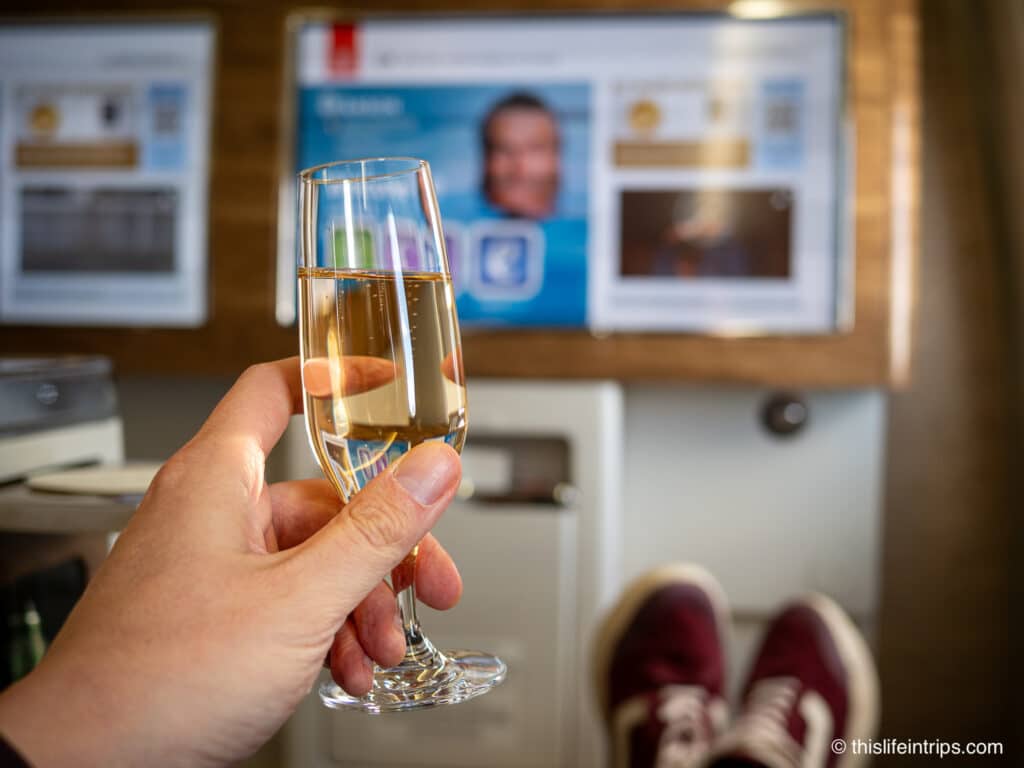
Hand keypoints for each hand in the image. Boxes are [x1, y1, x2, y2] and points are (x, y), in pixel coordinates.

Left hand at [0, 358, 462, 766]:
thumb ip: (375, 530)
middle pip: (323, 499)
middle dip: (385, 549)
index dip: (336, 379)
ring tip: (378, 650)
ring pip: (313, 560)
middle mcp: (213, 513)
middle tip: (429, 581)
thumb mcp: (298, 599)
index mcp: (218, 478)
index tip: (388, 383)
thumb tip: (432, 468)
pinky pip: (288, 602)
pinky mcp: (214, 614)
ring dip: (360, 604)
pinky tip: (345, 668)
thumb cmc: (159, 681)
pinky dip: (326, 631)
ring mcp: (213, 566)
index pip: (276, 390)